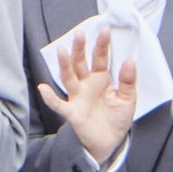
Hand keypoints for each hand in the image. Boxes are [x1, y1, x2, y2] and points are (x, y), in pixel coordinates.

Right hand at [36, 23, 142, 166]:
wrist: (110, 142)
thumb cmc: (117, 118)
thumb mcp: (128, 99)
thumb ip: (128, 81)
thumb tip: (129, 60)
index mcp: (101, 78)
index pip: (100, 58)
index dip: (102, 44)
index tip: (104, 29)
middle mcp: (86, 84)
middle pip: (80, 63)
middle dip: (80, 49)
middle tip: (79, 33)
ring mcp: (78, 97)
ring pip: (69, 78)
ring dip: (65, 65)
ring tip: (62, 50)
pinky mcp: (73, 113)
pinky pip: (60, 105)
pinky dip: (51, 98)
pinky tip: (43, 89)